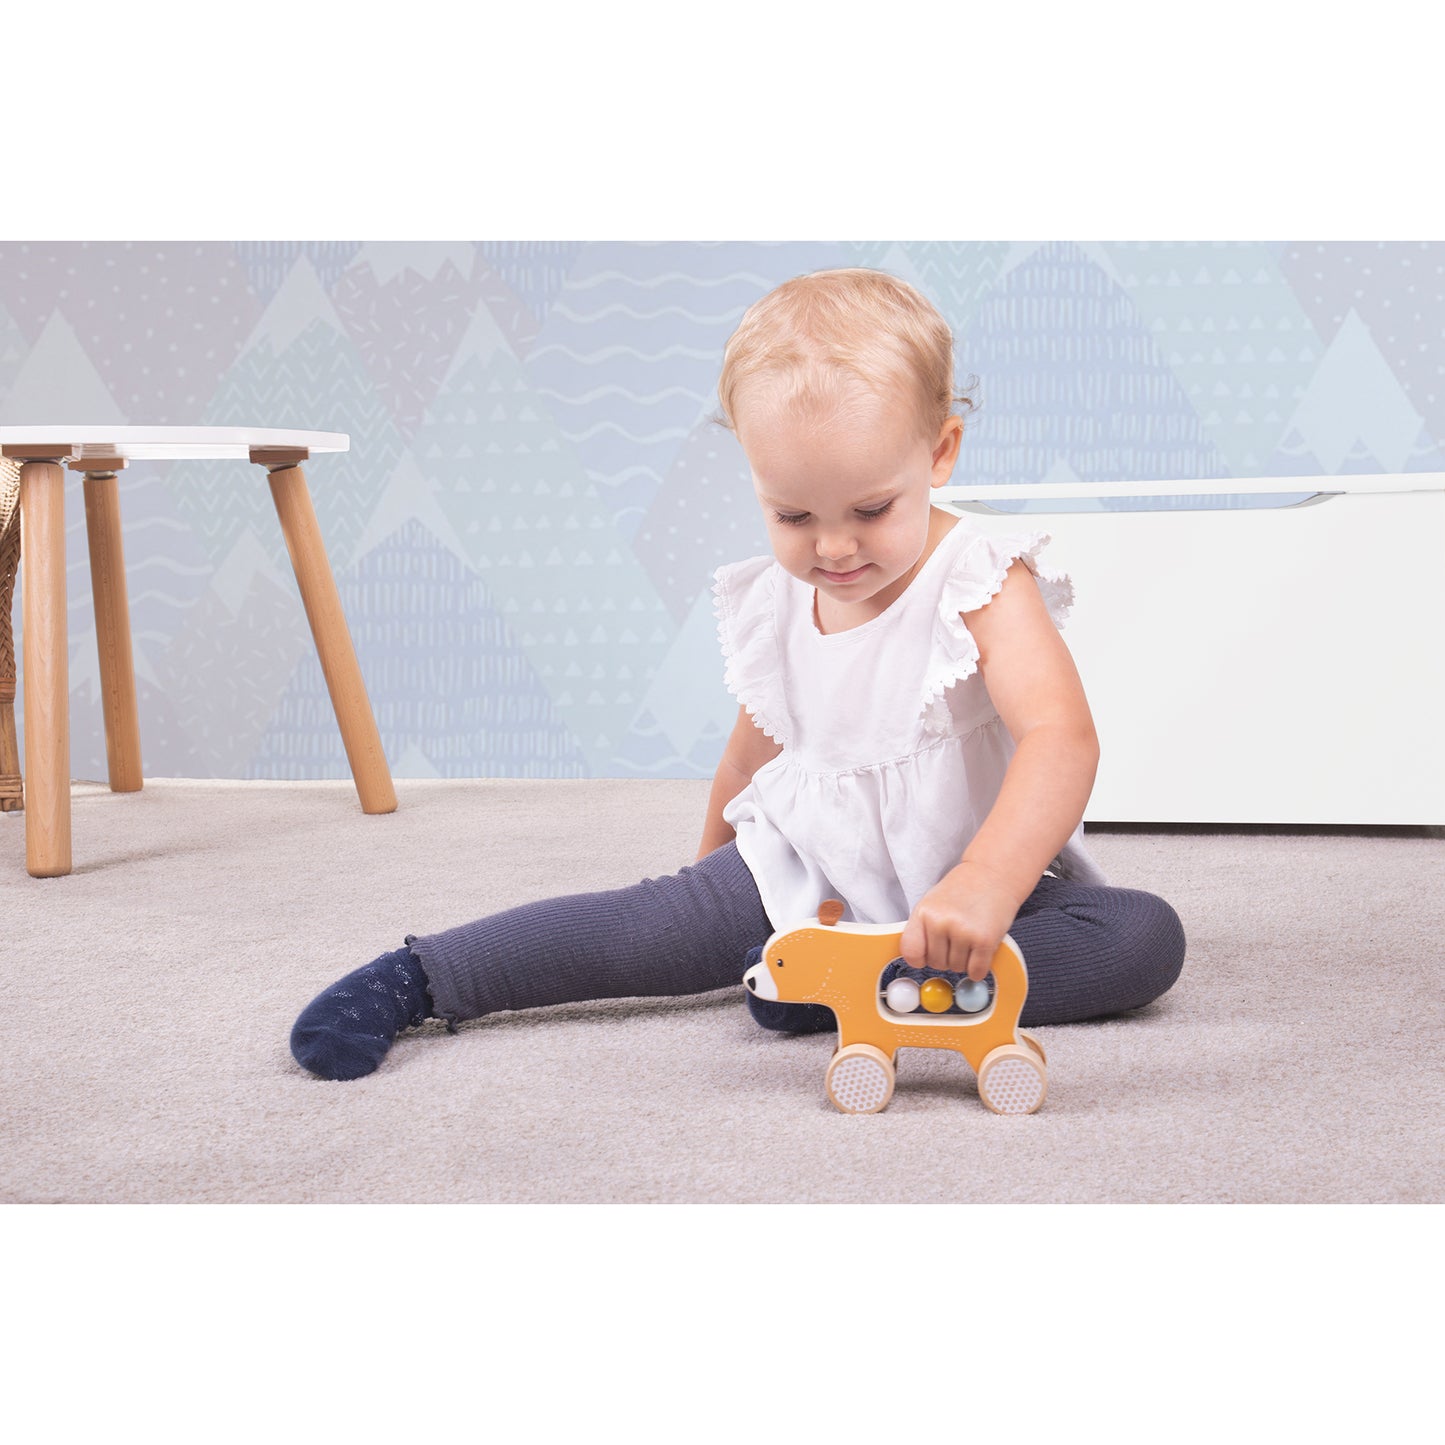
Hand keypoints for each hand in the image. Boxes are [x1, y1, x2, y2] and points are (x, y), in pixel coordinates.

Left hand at [899, 860, 1021, 980]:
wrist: (992, 874)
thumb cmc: (962, 889)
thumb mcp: (932, 903)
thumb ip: (922, 929)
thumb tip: (916, 959)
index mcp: (923, 913)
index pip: (911, 953)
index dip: (920, 959)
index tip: (928, 955)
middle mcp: (940, 923)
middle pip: (936, 964)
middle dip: (947, 956)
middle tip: (957, 938)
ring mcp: (963, 932)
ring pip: (957, 968)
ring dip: (964, 960)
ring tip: (970, 937)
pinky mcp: (985, 941)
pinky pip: (976, 971)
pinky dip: (979, 968)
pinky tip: (981, 951)